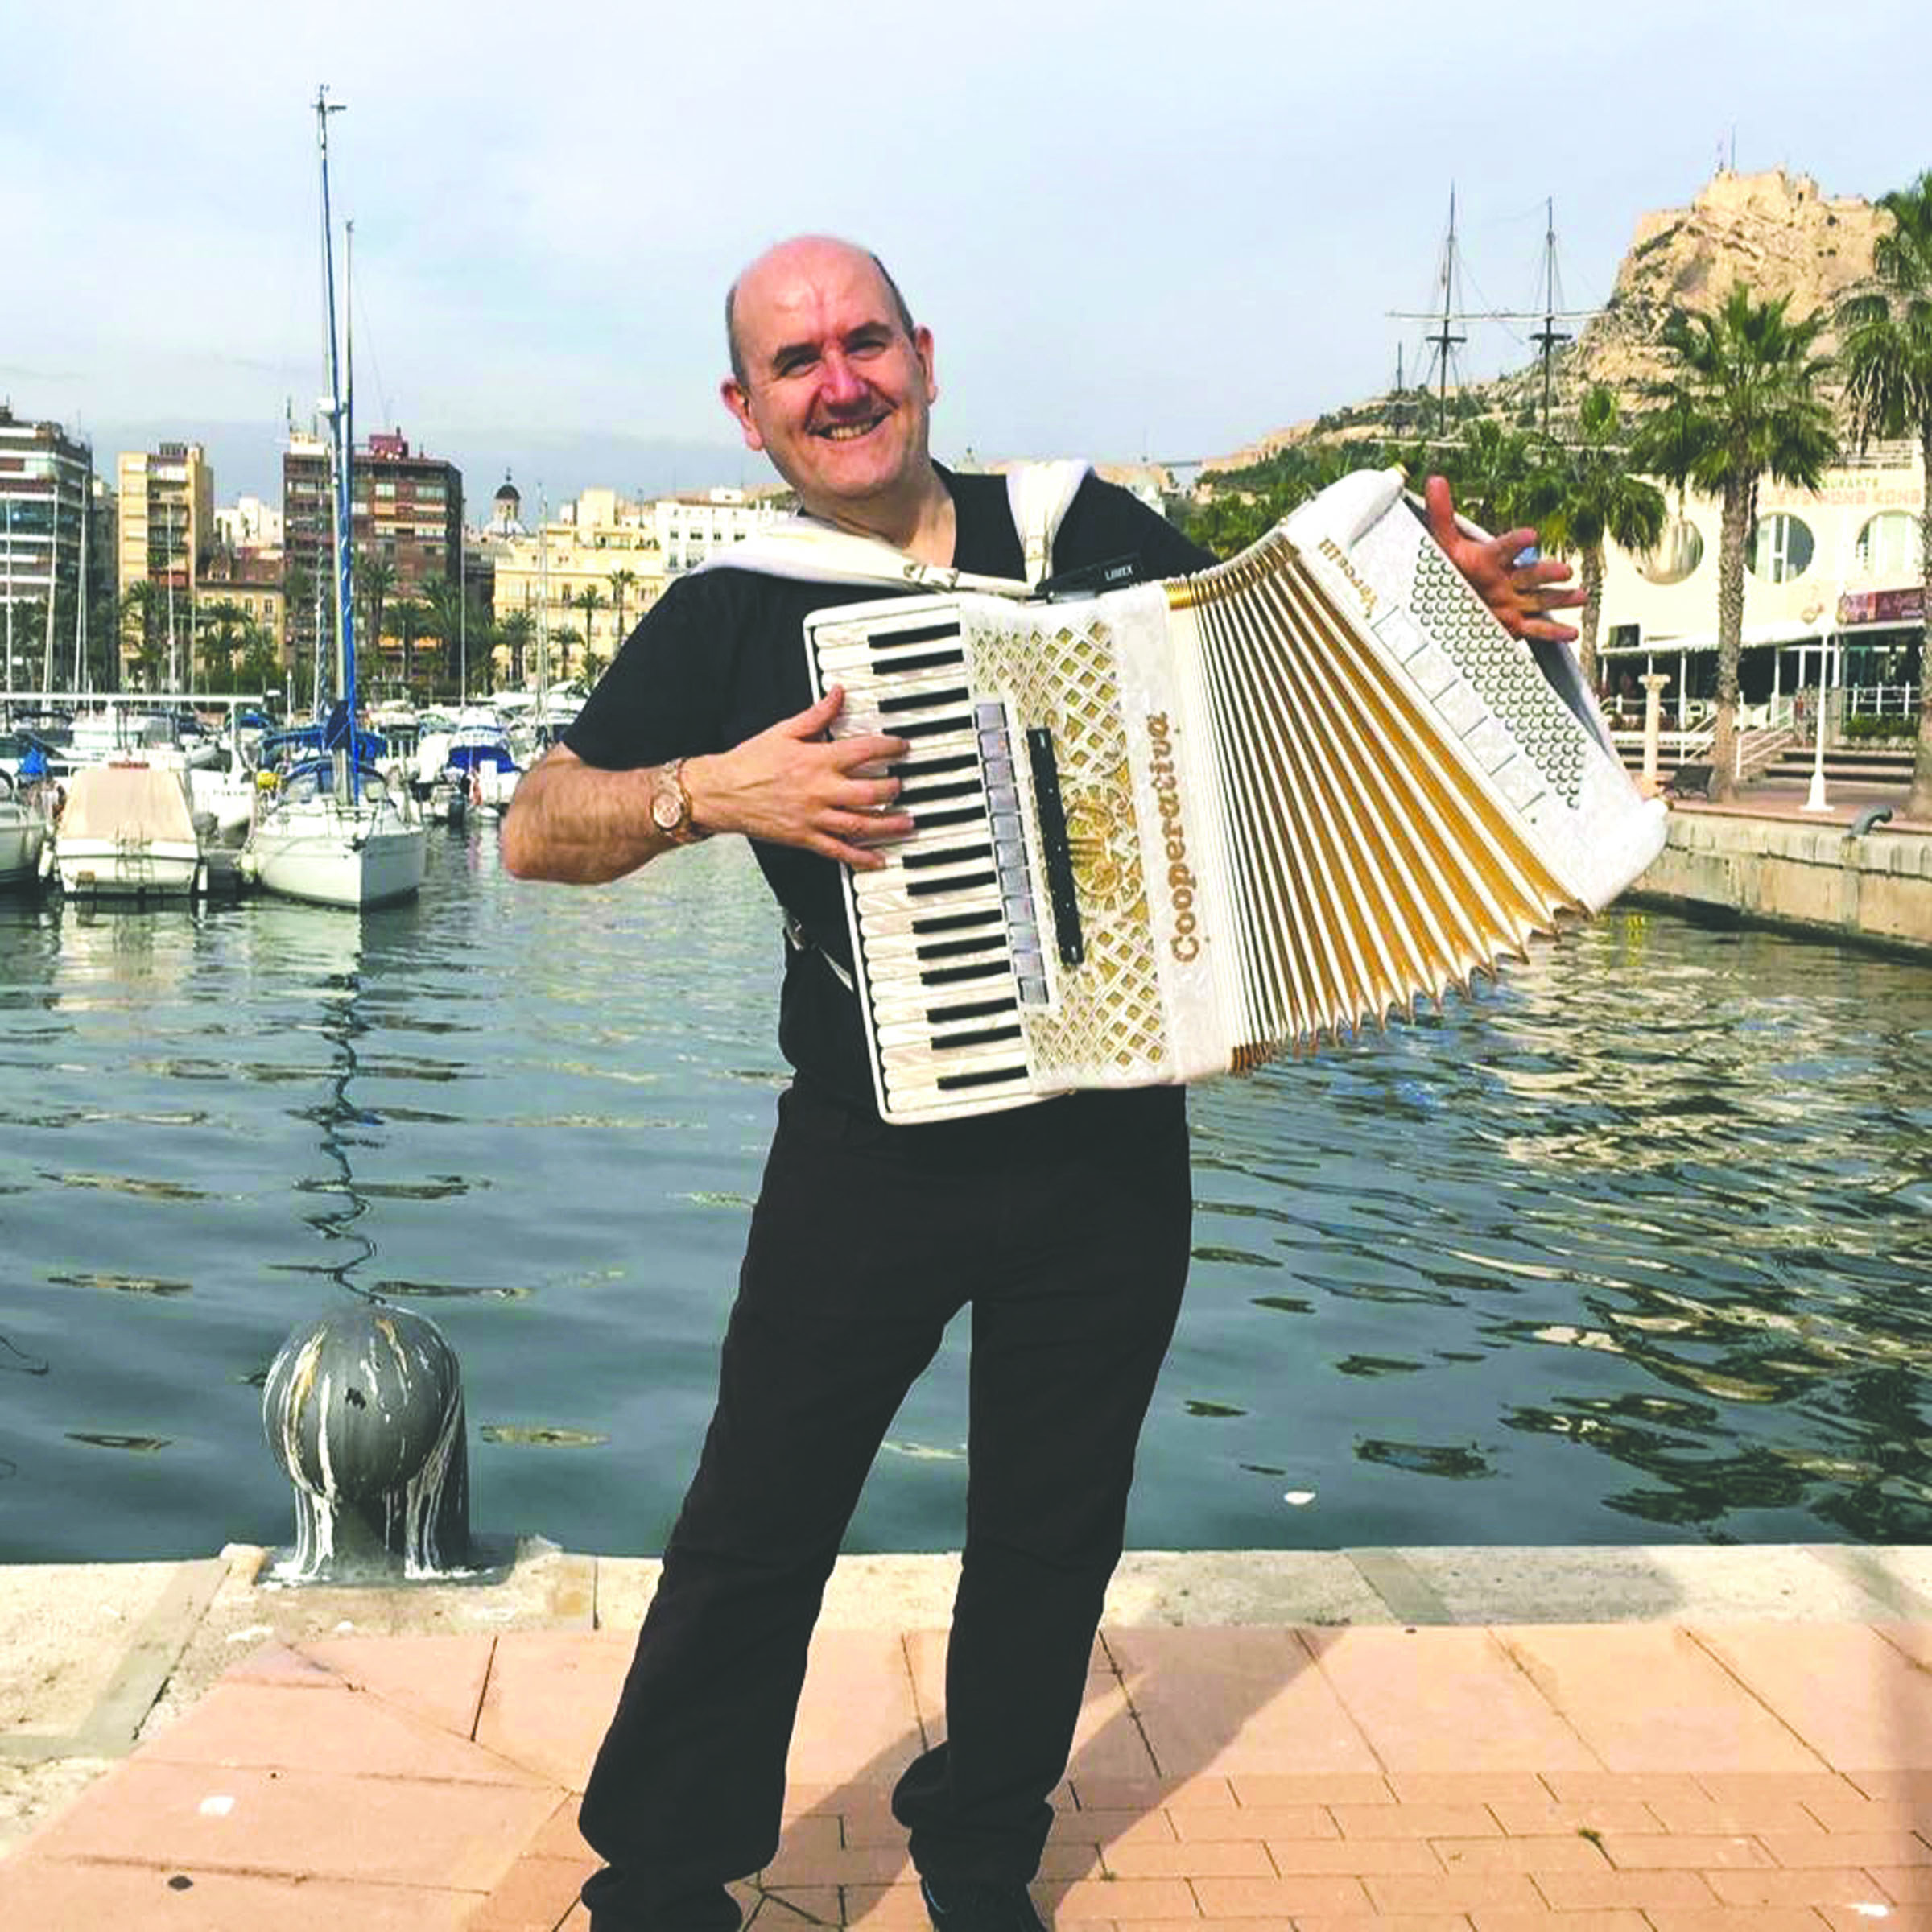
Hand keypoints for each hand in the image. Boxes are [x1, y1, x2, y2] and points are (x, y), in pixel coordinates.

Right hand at [684, 687, 913, 868]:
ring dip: (889, 824)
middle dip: (893, 789)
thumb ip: (817, 714)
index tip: (901, 747)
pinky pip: (839, 851)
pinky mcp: (805, 838)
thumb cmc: (749, 762)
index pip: (864, 751)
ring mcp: (814, 817)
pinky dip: (861, 857)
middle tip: (901, 785)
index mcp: (817, 760)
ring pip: (861, 823)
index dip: (889, 747)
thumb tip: (837, 694)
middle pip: (870, 792)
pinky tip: (878, 859)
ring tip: (907, 822)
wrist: (721, 793)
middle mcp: (820, 790)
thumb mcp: (784, 730)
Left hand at [1424, 475, 1583, 643]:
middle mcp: (1506, 580)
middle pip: (1530, 575)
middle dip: (1547, 572)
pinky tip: (1572, 633)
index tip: (1531, 535)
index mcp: (1490, 560)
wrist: (1444, 602)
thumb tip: (1435, 479)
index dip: (1516, 542)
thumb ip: (1441, 513)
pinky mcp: (1512, 625)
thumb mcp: (1442, 545)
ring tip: (1581, 597)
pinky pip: (1535, 630)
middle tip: (1564, 570)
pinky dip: (1554, 633)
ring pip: (1540, 600)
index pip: (1504, 548)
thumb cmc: (1447, 570)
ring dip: (1561, 599)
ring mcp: (1511, 602)